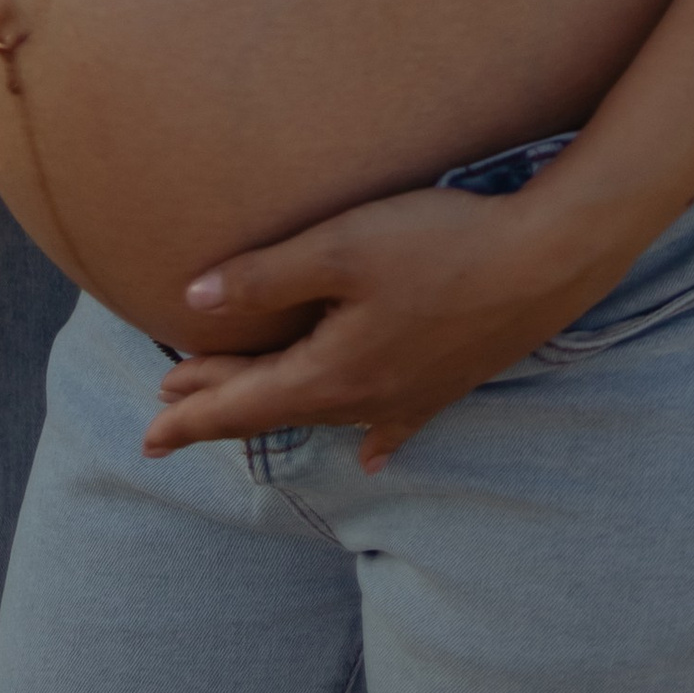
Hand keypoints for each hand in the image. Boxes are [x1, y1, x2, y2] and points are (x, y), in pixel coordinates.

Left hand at [145, 180, 628, 471]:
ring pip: (328, 412)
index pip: (245, 404)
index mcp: (333, 372)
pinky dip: (371, 436)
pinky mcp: (450, 382)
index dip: (193, 416)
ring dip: (279, 407)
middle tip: (167, 419)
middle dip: (220, 410)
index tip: (147, 435)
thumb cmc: (438, 241)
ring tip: (248, 410)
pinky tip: (373, 451)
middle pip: (280, 408)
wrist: (546, 258)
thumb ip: (264, 278)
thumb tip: (189, 301)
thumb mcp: (340, 247)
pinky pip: (394, 421)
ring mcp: (412, 396)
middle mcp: (368, 399)